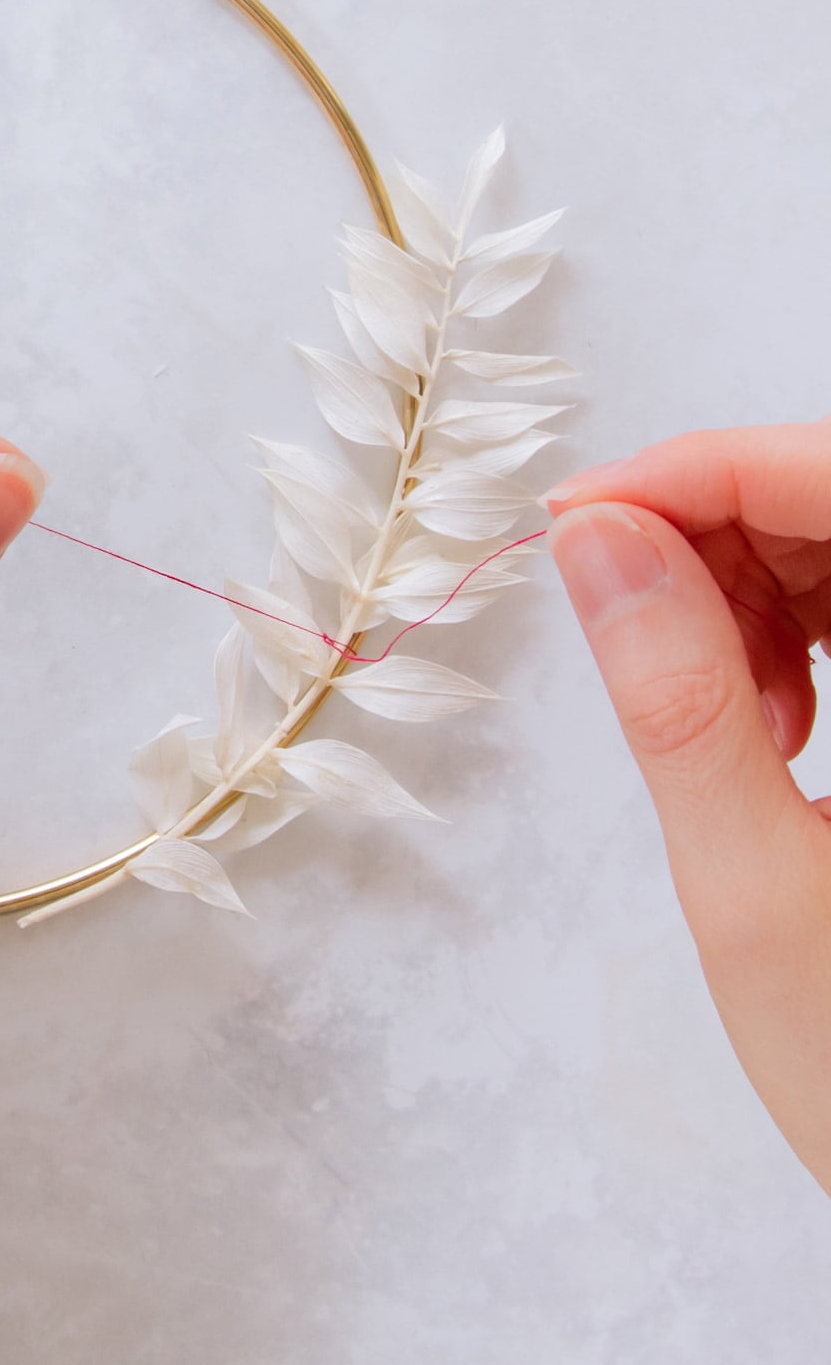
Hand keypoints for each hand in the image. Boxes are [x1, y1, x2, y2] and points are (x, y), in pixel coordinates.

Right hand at [543, 424, 830, 1193]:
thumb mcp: (756, 895)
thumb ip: (678, 704)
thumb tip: (596, 542)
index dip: (702, 470)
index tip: (574, 518)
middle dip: (718, 533)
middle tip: (630, 630)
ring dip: (752, 589)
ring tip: (719, 715)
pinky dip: (791, 632)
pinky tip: (766, 720)